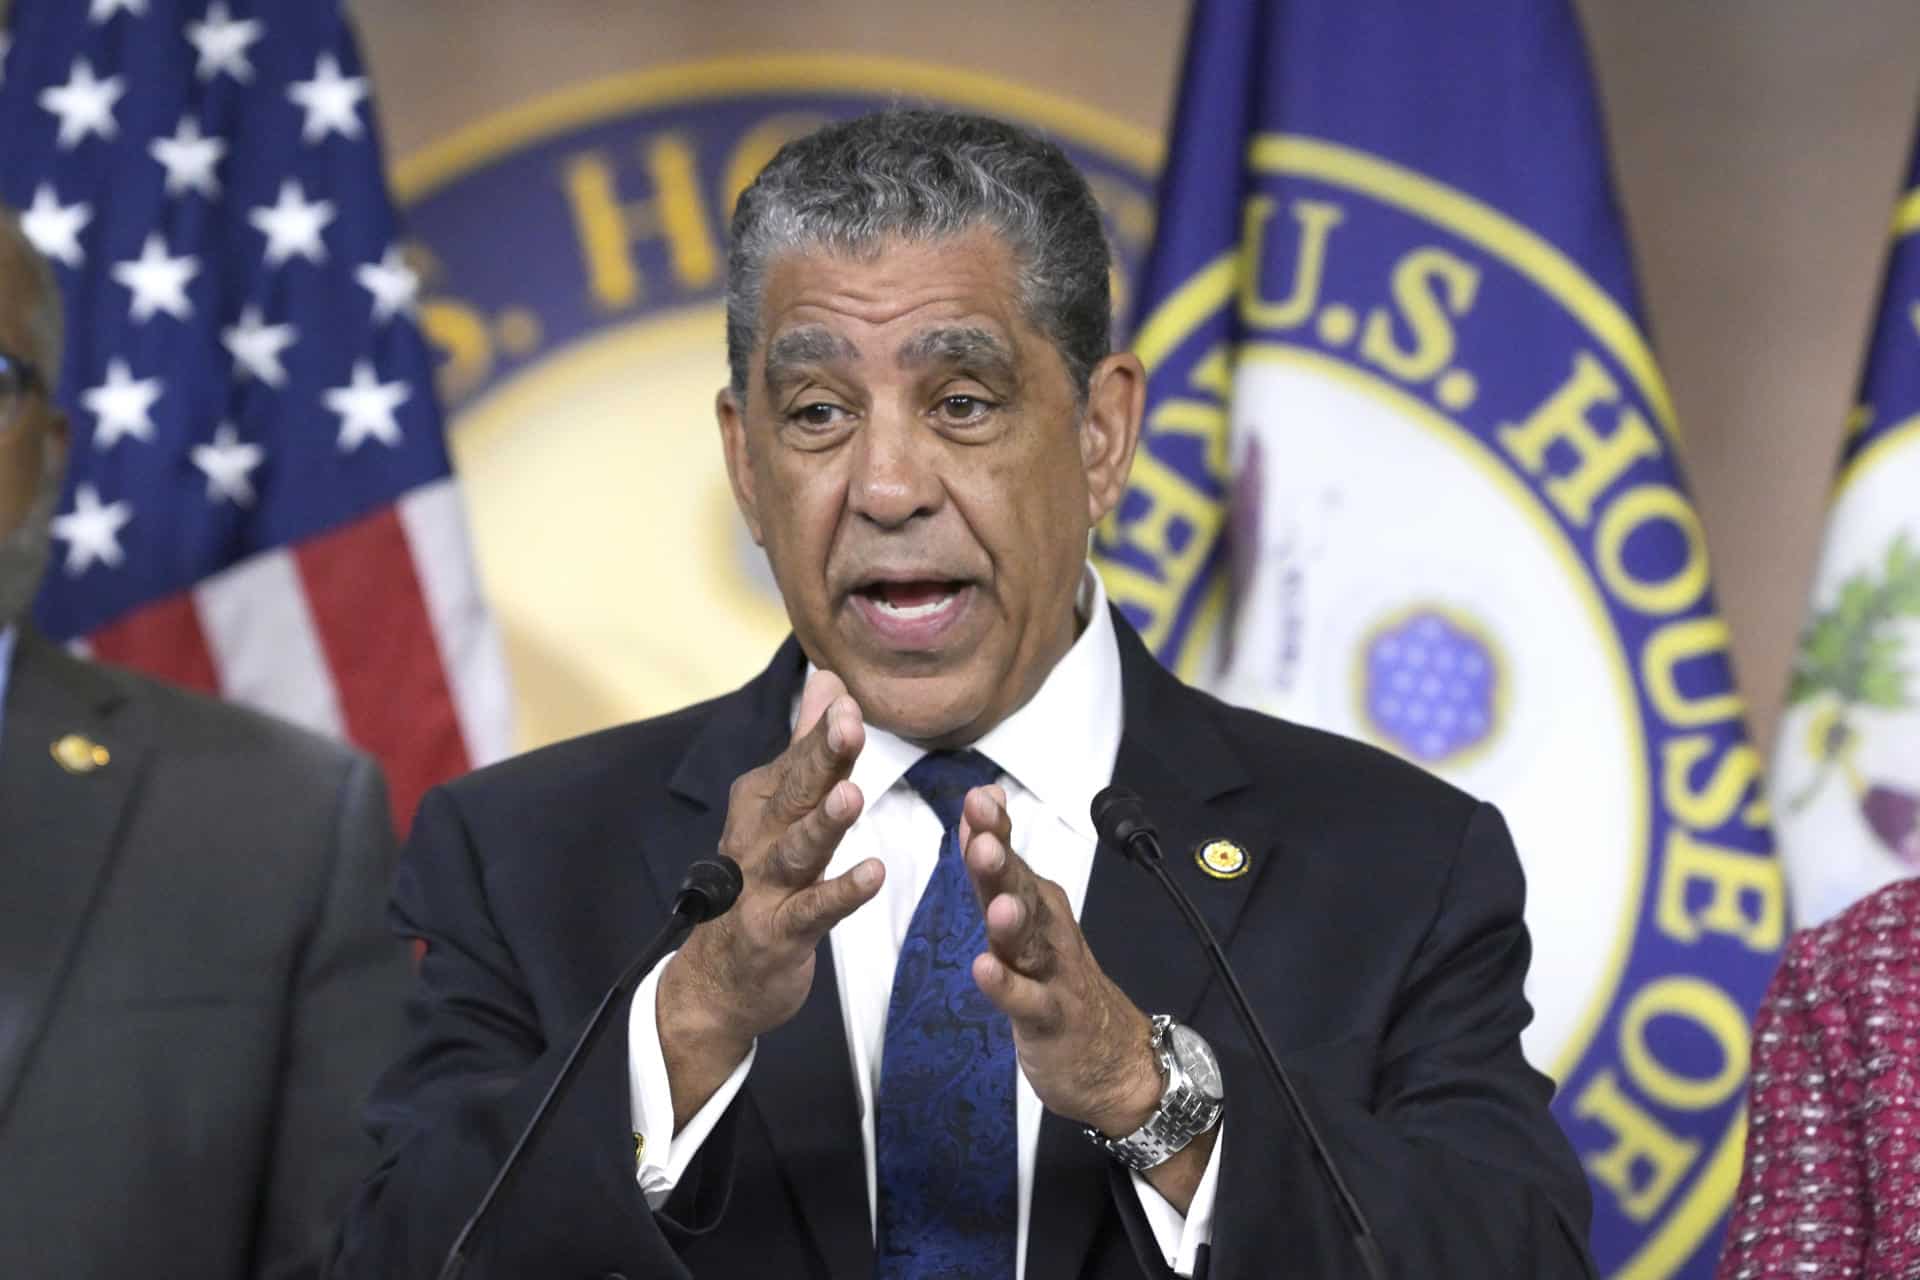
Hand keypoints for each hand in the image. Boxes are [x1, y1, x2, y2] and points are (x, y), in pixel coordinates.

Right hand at [656, 670, 883, 1125]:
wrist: (718, 978)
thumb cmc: (760, 881)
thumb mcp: (781, 807)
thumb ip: (807, 744)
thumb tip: (830, 679)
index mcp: (764, 802)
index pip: (801, 759)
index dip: (825, 730)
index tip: (849, 696)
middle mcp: (760, 836)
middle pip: (797, 792)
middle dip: (822, 757)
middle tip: (850, 724)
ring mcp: (765, 886)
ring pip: (798, 848)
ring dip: (824, 823)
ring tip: (853, 796)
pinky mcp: (778, 932)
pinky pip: (814, 910)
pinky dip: (842, 893)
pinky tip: (874, 874)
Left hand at [961, 786, 1216, 1212]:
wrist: (1113, 1056)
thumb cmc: (1057, 978)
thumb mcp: (1024, 921)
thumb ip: (997, 869)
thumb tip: (980, 805)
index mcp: (1037, 904)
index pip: (1010, 861)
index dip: (993, 832)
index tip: (978, 799)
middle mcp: (1046, 931)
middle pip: (1020, 893)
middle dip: (1001, 865)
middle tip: (983, 838)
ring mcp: (1052, 975)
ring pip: (1028, 943)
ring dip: (1011, 922)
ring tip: (996, 904)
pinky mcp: (1052, 1018)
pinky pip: (1026, 1001)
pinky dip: (1006, 987)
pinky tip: (984, 970)